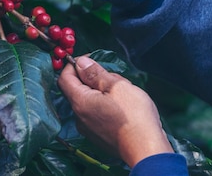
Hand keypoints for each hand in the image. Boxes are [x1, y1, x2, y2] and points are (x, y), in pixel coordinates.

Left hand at [58, 56, 172, 166]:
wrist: (147, 150)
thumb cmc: (134, 117)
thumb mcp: (117, 86)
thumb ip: (95, 73)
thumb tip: (80, 62)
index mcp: (80, 102)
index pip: (64, 78)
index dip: (73, 65)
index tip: (89, 60)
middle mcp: (79, 117)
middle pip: (77, 89)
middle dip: (93, 78)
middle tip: (114, 78)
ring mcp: (88, 128)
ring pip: (89, 101)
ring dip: (102, 92)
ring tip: (123, 94)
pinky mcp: (98, 136)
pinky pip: (96, 114)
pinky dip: (105, 106)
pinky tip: (123, 107)